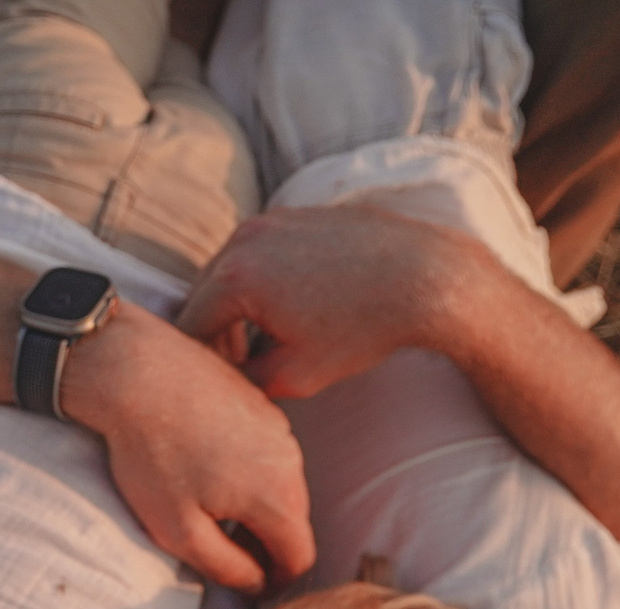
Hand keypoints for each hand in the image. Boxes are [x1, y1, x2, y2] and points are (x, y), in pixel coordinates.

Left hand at [63, 306, 312, 590]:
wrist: (134, 371)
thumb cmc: (151, 454)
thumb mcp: (179, 530)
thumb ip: (225, 567)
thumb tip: (254, 583)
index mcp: (278, 496)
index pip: (299, 557)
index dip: (276, 582)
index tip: (248, 585)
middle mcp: (290, 459)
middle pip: (292, 520)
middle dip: (264, 544)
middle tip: (221, 551)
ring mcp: (277, 425)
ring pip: (280, 483)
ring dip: (254, 505)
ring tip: (206, 507)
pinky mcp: (258, 401)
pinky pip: (264, 450)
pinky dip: (245, 470)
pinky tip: (203, 467)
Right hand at [180, 205, 488, 398]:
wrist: (428, 278)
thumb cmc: (365, 328)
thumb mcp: (297, 375)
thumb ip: (248, 380)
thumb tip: (229, 380)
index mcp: (236, 277)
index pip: (191, 326)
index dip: (200, 363)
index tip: (219, 385)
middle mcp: (246, 236)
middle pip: (205, 293)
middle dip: (216, 332)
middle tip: (239, 368)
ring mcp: (273, 218)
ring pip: (231, 270)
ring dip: (238, 306)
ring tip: (267, 341)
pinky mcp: (299, 212)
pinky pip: (261, 251)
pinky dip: (264, 280)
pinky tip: (293, 309)